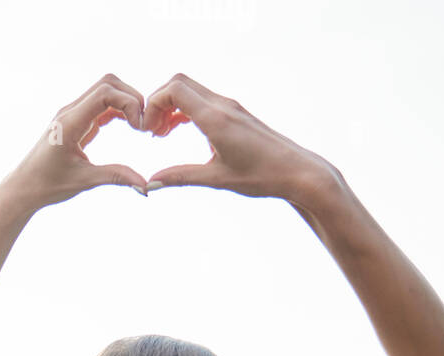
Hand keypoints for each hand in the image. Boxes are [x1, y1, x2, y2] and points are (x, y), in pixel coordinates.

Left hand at [0, 75, 149, 212]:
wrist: (24, 188)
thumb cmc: (47, 185)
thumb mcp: (83, 181)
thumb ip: (115, 176)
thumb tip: (145, 185)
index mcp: (69, 123)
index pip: (105, 93)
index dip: (129, 102)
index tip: (140, 127)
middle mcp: (70, 112)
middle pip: (108, 83)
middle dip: (132, 97)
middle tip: (144, 124)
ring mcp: (73, 114)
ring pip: (105, 90)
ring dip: (126, 102)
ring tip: (140, 125)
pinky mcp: (77, 121)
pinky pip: (102, 105)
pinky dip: (119, 110)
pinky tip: (130, 125)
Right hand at [141, 74, 335, 201]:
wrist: (296, 171)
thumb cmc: (261, 176)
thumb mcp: (216, 179)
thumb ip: (180, 177)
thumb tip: (150, 184)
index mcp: (215, 118)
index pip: (174, 90)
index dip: (153, 104)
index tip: (148, 131)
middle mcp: (222, 106)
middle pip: (179, 83)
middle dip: (158, 103)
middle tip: (152, 132)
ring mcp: (229, 107)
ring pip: (190, 90)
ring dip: (170, 107)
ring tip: (161, 135)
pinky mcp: (234, 113)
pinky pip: (202, 100)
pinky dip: (184, 110)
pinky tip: (178, 131)